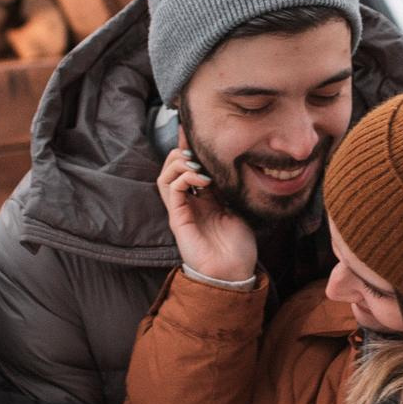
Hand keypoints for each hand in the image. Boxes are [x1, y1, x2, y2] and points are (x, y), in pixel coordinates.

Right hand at [158, 143, 258, 284]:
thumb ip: (227, 189)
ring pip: (165, 176)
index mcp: (202, 200)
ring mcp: (181, 210)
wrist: (233, 272)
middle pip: (171, 169)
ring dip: (179, 163)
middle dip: (181, 152)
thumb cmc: (237, 246)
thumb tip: (226, 165)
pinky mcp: (178, 218)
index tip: (192, 131)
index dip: (189, 149)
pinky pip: (171, 189)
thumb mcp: (236, 208)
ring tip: (197, 163)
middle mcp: (188, 203)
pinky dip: (184, 177)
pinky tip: (202, 178)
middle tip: (197, 149)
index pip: (188, 168)